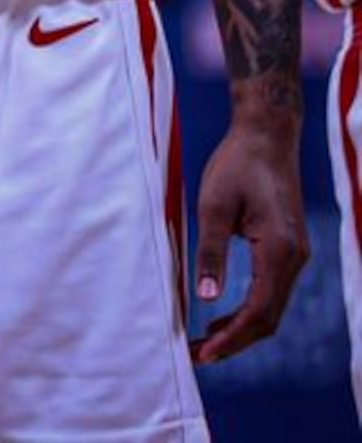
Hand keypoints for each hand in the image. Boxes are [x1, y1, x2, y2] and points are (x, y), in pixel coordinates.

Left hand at [191, 111, 308, 361]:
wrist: (267, 137)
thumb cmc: (236, 165)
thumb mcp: (213, 205)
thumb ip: (212, 252)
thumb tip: (205, 297)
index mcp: (279, 251)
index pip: (259, 311)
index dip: (232, 338)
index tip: (203, 354)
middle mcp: (294, 259)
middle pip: (269, 318)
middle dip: (235, 341)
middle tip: (197, 355)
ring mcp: (295, 255)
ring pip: (272, 307)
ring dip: (241, 328)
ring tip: (204, 341)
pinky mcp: (287, 248)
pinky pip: (272, 291)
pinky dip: (249, 309)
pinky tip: (222, 314)